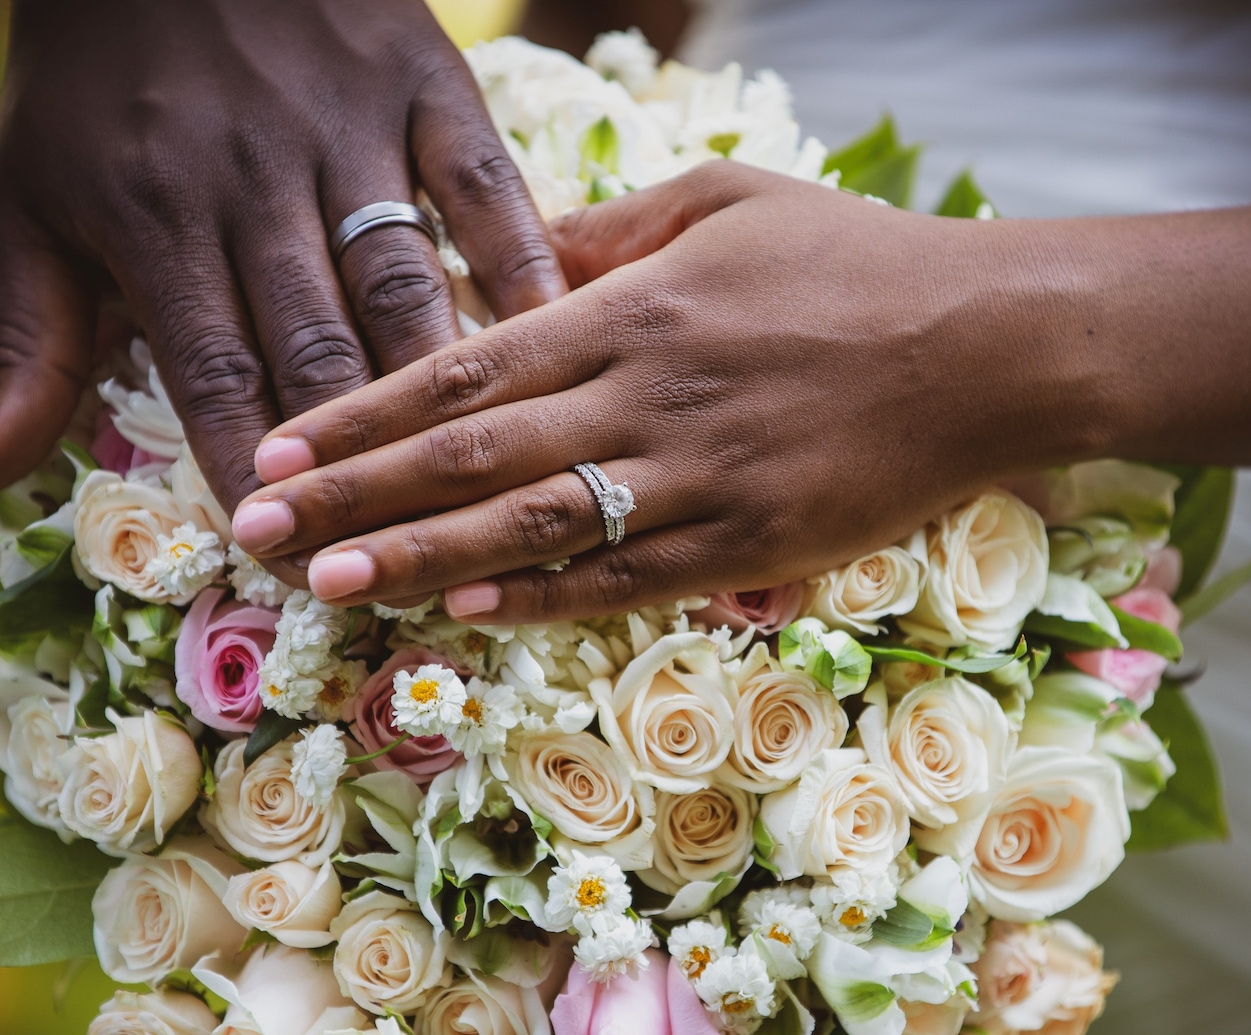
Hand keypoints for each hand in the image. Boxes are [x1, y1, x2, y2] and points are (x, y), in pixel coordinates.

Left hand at [0, 0, 565, 526]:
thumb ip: (28, 347)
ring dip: (443, 400)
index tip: (294, 573)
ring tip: (481, 491)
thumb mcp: (28, 204)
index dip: (259, 488)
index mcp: (154, 220)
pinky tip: (552, 352)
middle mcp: (255, 184)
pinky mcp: (424, 83)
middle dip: (360, 474)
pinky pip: (485, 192)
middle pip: (322, 355)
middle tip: (397, 560)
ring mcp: (349, 130)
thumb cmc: (92, 77)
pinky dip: (522, 273)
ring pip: (409, 290)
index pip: (216, 383)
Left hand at [227, 162, 1097, 620]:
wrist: (996, 347)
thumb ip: (606, 238)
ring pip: (532, 533)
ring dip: (419, 562)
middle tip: (254, 535)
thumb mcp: (726, 203)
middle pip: (471, 462)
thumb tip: (507, 274)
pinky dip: (538, 600)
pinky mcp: (748, 547)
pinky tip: (464, 615)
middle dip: (352, 498)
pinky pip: (622, 581)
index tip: (279, 449)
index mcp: (634, 311)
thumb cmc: (858, 263)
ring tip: (328, 587)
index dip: (360, 419)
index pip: (464, 374)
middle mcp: (649, 401)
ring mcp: (699, 484)